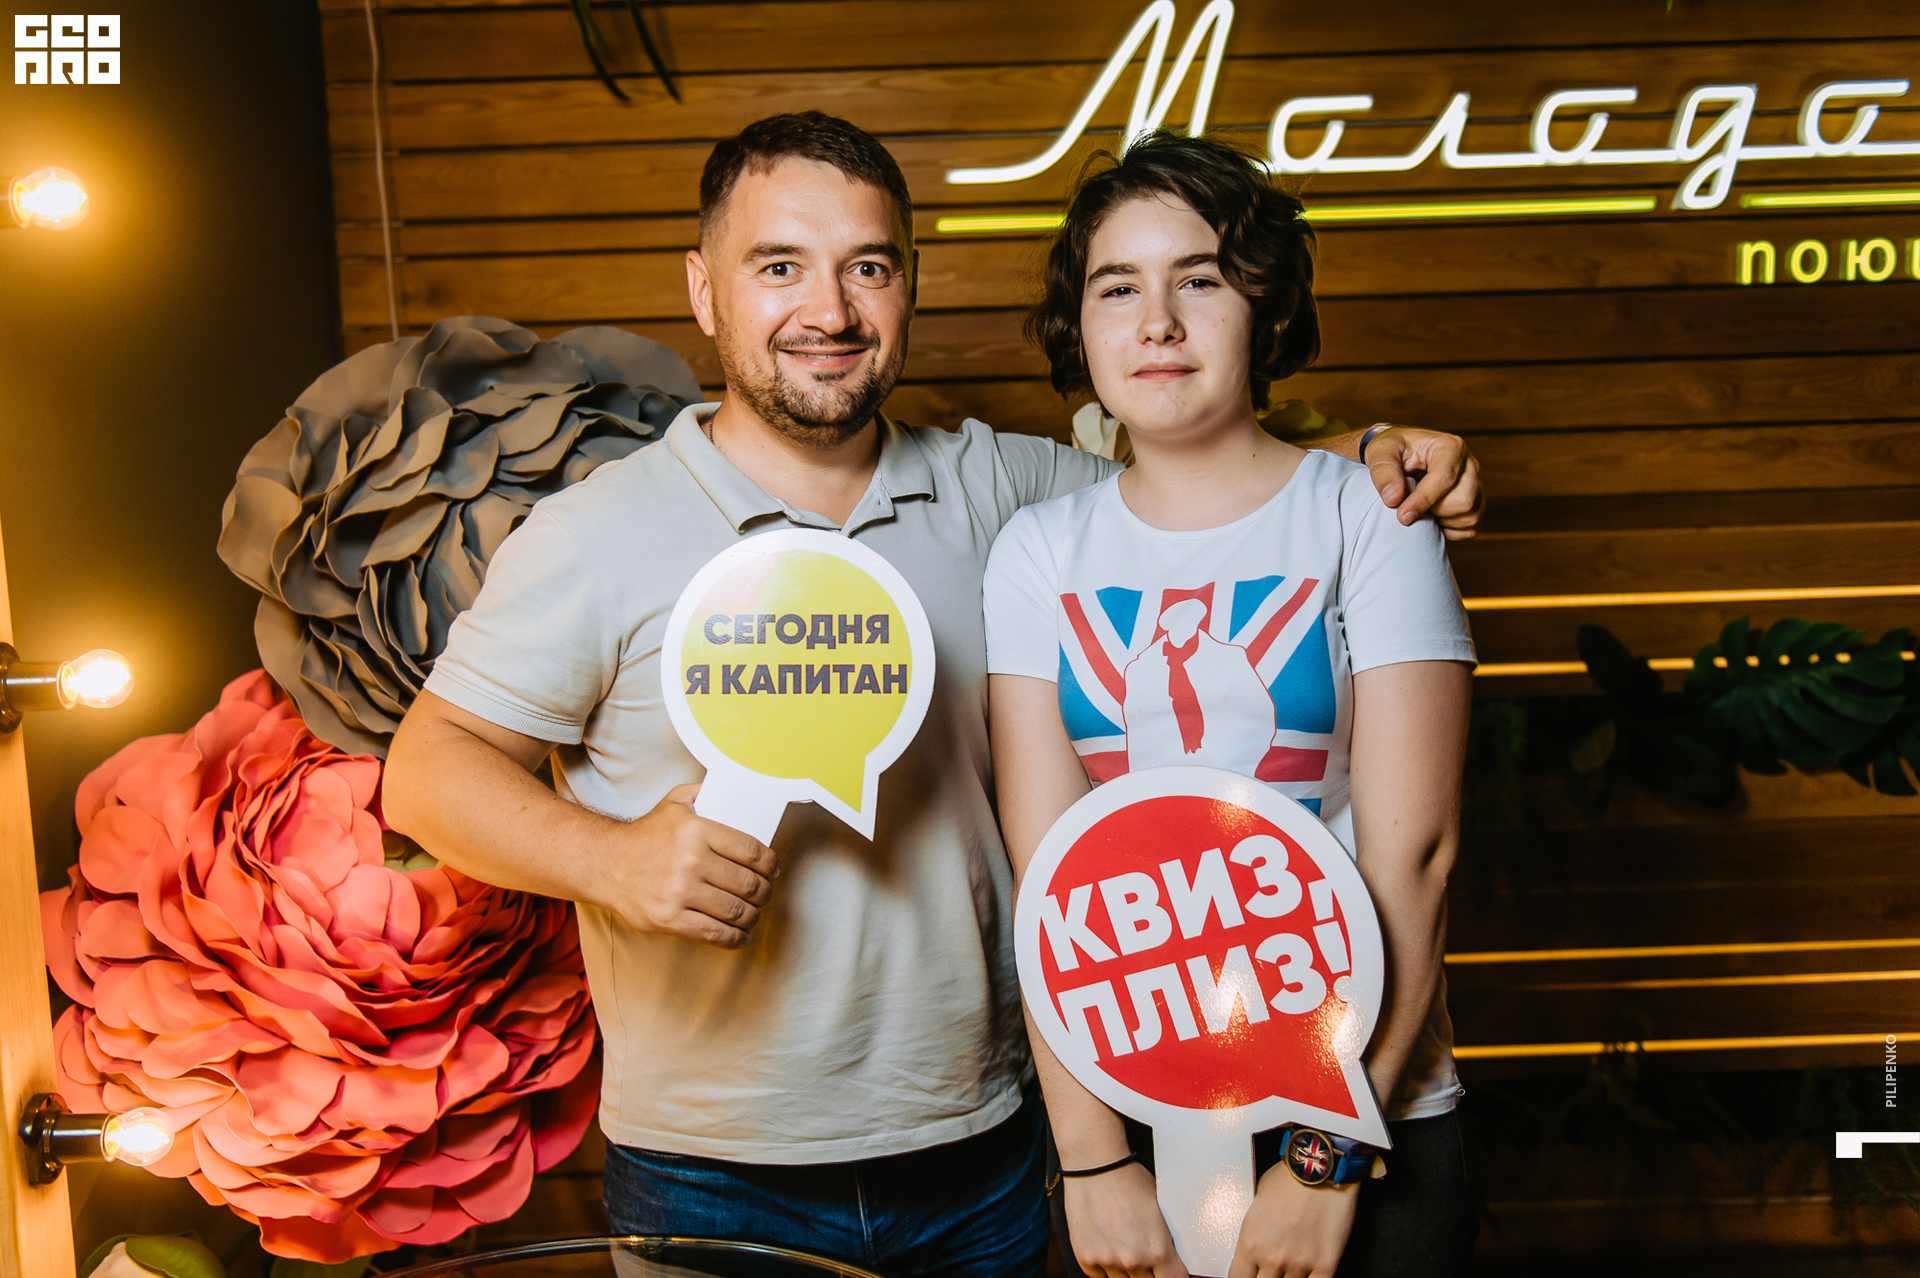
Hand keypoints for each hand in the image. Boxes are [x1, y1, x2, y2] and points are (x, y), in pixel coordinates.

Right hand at [604, 783, 779, 947]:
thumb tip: (736, 789)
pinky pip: (713, 933)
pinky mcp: (668, 919)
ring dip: (753, 915)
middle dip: (764, 892)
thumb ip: (705, 792)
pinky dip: (735, 938)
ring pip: (735, 911)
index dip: (770, 863)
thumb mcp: (675, 802)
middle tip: (764, 892)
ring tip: (753, 913)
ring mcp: (678, 892)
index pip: (751, 851)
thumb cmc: (646, 835)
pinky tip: (741, 935)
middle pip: (748, 884)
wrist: (606, 864)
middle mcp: (690, 861)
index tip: (772, 869)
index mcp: (696, 830)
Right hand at [1062, 1164, 1190, 1277]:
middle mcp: (1134, 1260)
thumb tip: (1173, 1260)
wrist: (1095, 1166)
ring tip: (1122, 1241)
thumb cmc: (1130, 1181)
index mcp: (1159, 1250)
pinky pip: (1100, 1275)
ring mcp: (1107, 1261)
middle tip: (1141, 1250)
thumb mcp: (1161, 1211)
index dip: (1172, 1276)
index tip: (1169, 1272)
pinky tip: (1106, 1242)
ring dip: (1125, 1268)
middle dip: (1148, 1271)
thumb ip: (1166, 1241)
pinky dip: (1104, 1265)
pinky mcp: (1086, 1257)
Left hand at [1227, 1164, 1360, 1277]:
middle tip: (1272, 1270)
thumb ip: (1252, 1235)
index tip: (1250, 1276)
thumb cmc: (1289, 1178)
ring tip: (1292, 1266)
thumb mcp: (1255, 1205)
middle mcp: (1272, 1257)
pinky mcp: (1326, 1264)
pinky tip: (1308, 1275)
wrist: (1322, 1167)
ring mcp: (1300, 1263)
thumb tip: (1250, 1253)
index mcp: (1250, 1242)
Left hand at [1364, 426, 1483, 541]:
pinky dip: (1447, 529)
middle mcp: (1470, 466)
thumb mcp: (1380, 452)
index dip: (1423, 500)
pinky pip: (1468, 528)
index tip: (1402, 515)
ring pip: (1468, 516)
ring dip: (1439, 520)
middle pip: (1463, 500)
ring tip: (1420, 506)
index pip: (1445, 478)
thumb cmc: (1392, 452)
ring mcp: (1477, 486)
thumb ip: (1383, 471)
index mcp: (1451, 447)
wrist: (1401, 459)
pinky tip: (1431, 515)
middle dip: (1432, 510)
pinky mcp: (1476, 506)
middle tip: (1409, 504)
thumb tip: (1393, 499)